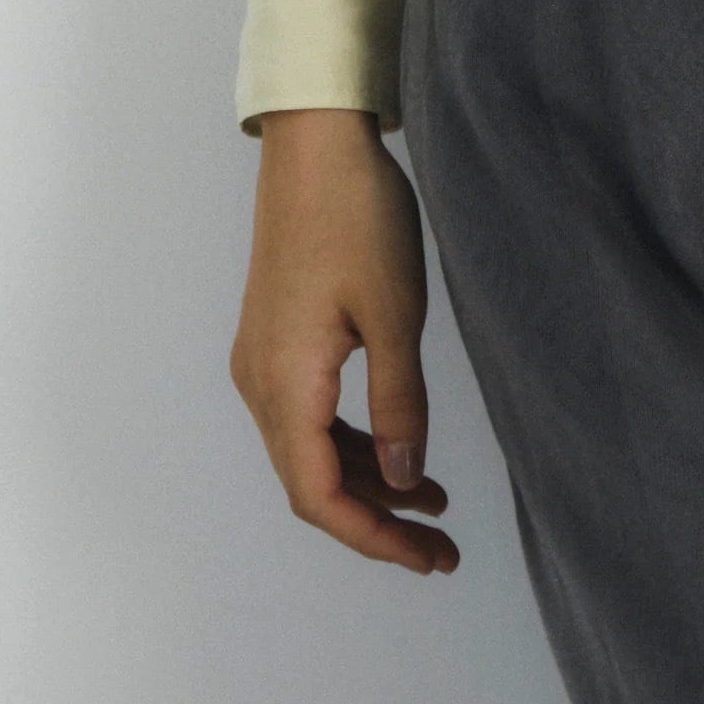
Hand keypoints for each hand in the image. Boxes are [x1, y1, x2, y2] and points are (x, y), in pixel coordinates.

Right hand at [229, 108, 458, 575]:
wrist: (315, 144)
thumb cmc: (357, 217)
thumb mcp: (396, 313)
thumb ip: (401, 404)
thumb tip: (408, 480)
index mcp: (283, 385)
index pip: (319, 498)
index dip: (374, 538)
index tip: (429, 559)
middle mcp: (260, 383)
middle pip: (312, 484)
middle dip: (377, 521)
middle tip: (443, 548)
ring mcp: (263, 361)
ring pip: (311, 452)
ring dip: (369, 482)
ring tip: (437, 503)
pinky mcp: (277, 340)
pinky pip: (310, 416)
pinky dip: (354, 442)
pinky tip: (401, 448)